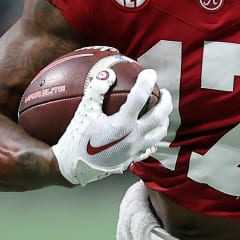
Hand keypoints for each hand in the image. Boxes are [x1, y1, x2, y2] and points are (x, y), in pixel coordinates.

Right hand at [53, 67, 172, 186]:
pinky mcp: (133, 158)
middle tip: (164, 91)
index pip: (141, 96)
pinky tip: (150, 132)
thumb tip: (108, 73)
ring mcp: (135, 149)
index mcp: (122, 124)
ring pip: (160, 133)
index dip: (147, 81)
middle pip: (160, 116)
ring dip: (164, 119)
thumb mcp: (84, 112)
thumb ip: (96, 90)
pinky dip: (154, 136)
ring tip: (161, 110)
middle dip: (166, 101)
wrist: (73, 167)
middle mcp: (133, 137)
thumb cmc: (77, 138)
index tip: (150, 72)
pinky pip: (150, 147)